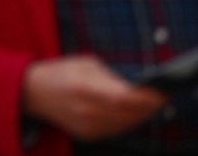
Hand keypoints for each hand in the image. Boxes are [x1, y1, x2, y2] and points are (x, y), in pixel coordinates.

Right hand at [24, 56, 166, 141]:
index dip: (145, 98)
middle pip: (127, 113)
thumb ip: (110, 77)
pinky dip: (128, 123)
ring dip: (142, 116)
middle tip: (162, 98)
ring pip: (125, 125)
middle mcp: (85, 110)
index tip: (162, 92)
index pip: (122, 97)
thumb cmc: (61, 72)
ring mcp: (86, 125)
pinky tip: (134, 113)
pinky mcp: (87, 135)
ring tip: (152, 106)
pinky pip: (116, 131)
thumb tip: (136, 88)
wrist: (34, 93)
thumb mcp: (85, 63)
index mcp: (83, 87)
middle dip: (149, 107)